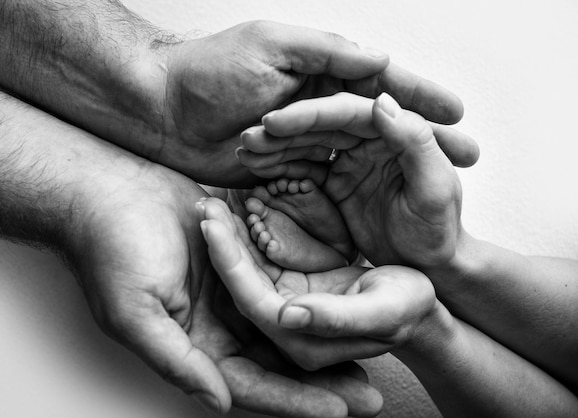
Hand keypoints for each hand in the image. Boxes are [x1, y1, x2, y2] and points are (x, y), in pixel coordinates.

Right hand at [67, 158, 381, 416]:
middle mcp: (218, 324)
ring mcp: (233, 291)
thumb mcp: (135, 313)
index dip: (295, 402)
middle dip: (324, 380)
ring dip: (327, 338)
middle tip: (371, 395)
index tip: (340, 412)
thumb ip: (177, 361)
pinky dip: (312, 294)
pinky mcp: (244, 257)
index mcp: (194, 346)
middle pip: (280, 361)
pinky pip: (283, 281)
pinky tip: (344, 297)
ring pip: (289, 324)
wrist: (109, 189)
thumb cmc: (112, 249)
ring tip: (372, 352)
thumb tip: (218, 401)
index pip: (252, 385)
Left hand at [157, 20, 465, 186]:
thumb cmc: (211, 71)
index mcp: (321, 73)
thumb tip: (380, 60)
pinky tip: (382, 206)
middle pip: (381, 128)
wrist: (161, 111)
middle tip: (469, 159)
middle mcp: (317, 108)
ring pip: (359, 160)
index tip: (461, 114)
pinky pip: (322, 184)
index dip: (423, 98)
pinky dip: (350, 194)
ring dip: (396, 172)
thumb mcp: (274, 44)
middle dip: (426, 141)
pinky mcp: (282, 172)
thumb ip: (328, 53)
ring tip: (439, 187)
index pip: (383, 86)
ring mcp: (302, 144)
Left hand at [198, 197, 435, 366]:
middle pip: (241, 282)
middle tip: (205, 201)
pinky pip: (261, 258)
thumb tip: (288, 317)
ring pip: (247, 268)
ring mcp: (284, 305)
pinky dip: (248, 233)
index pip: (251, 300)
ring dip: (230, 234)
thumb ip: (337, 318)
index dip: (229, 262)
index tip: (211, 223)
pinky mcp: (290, 286)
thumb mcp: (383, 310)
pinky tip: (238, 206)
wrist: (417, 304)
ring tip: (213, 199)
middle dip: (221, 241)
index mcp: (303, 340)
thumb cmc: (408, 308)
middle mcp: (285, 326)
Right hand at [239, 92, 464, 267]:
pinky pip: (304, 168)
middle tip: (249, 137)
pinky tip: (255, 167)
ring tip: (245, 150)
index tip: (276, 121)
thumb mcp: (434, 189)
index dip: (311, 115)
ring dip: (277, 146)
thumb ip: (416, 142)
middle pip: (322, 124)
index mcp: (396, 131)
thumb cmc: (439, 231)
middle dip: (285, 129)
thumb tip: (382, 102)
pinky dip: (281, 168)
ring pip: (308, 144)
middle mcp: (371, 139)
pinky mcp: (336, 181)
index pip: (350, 113)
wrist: (428, 265)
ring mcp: (350, 159)